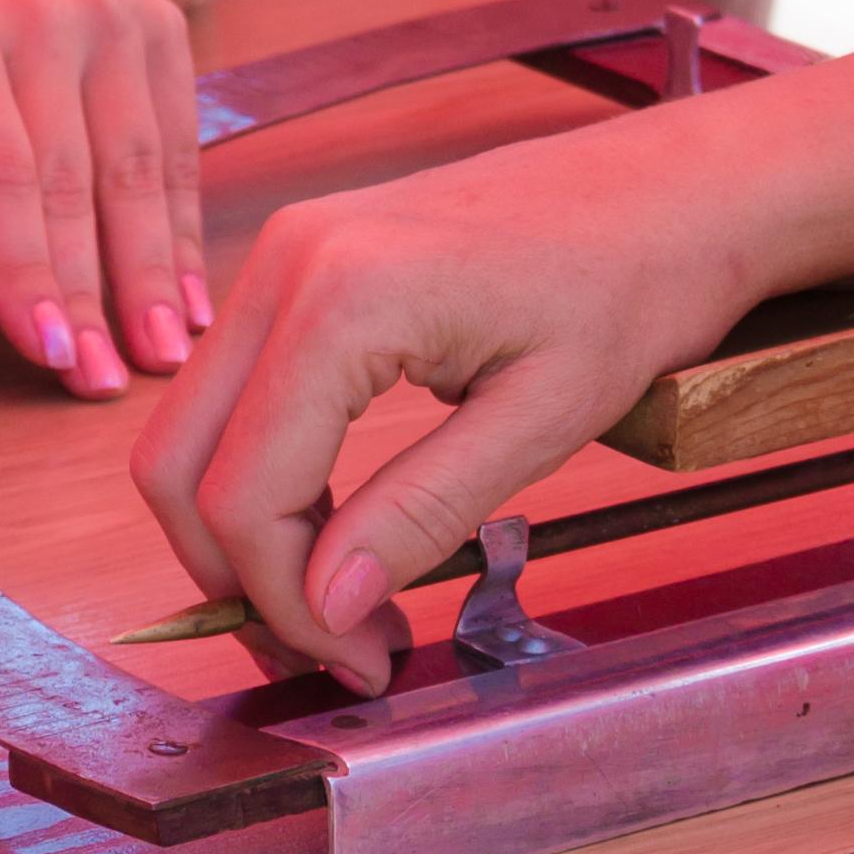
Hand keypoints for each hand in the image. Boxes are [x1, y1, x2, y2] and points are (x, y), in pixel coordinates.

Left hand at [0, 0, 209, 396]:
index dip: (22, 263)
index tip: (45, 347)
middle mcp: (40, 18)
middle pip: (72, 178)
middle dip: (92, 292)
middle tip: (104, 385)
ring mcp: (111, 16)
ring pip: (137, 165)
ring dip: (154, 271)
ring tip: (165, 354)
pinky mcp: (161, 24)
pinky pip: (176, 142)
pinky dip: (185, 224)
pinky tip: (192, 293)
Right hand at [130, 115, 769, 694]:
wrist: (673, 186)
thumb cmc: (633, 283)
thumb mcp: (543, 418)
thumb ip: (421, 511)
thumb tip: (326, 606)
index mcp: (344, 295)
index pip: (245, 492)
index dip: (286, 604)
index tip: (362, 666)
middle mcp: (286, 259)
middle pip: (179, 462)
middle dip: (238, 578)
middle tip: (334, 653)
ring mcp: (284, 250)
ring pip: (194, 429)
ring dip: (245, 533)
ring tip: (342, 606)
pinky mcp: (301, 263)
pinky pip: (236, 390)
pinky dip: (263, 474)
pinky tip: (338, 531)